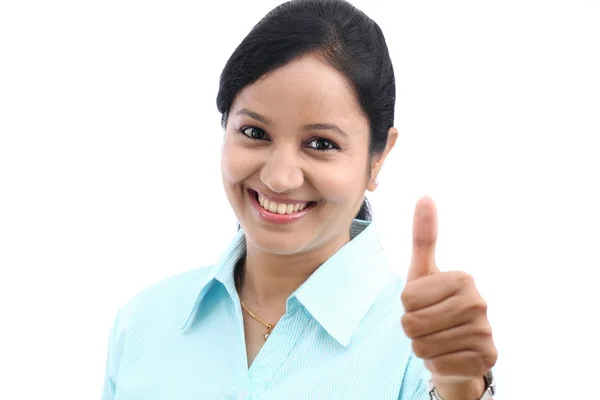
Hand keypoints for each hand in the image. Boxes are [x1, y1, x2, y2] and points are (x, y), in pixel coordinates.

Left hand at [401, 196, 496, 396]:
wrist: (457, 347)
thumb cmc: (434, 306)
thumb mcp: (423, 272)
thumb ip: (423, 237)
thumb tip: (425, 196)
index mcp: (463, 279)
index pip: (407, 299)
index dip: (407, 307)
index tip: (424, 304)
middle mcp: (479, 303)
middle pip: (412, 323)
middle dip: (412, 329)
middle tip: (429, 325)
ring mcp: (485, 332)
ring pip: (423, 346)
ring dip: (423, 347)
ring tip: (438, 339)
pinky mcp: (486, 360)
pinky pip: (438, 365)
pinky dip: (437, 364)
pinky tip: (449, 356)